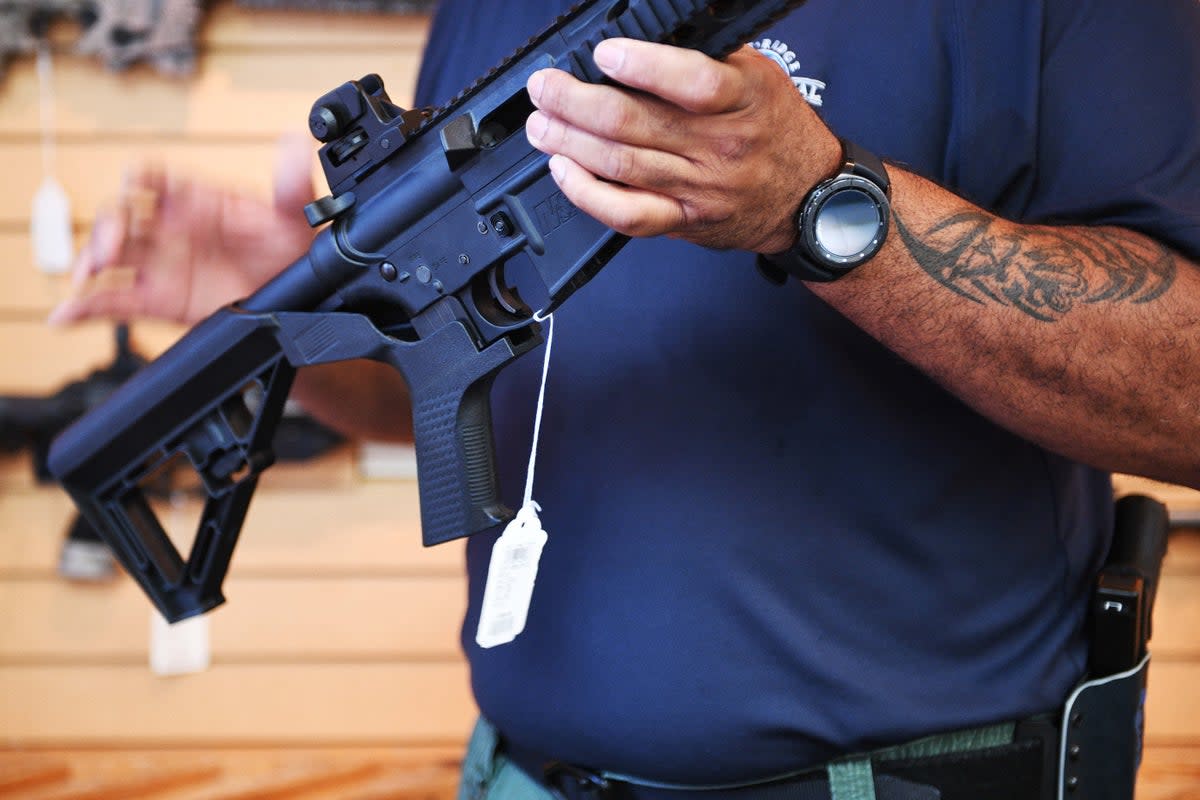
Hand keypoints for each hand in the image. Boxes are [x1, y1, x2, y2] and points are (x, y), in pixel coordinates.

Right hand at [49, 132, 317, 326]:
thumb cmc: (293, 253)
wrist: (300, 304)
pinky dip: (85, 307)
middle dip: (108, 226)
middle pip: (124, 215)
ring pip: (111, 255)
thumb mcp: (296, 218)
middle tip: (110, 249)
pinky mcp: (160, 299)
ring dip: (90, 261)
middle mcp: (173, 228)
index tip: (136, 178)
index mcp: (198, 200)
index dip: (143, 175)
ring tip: (86, 277)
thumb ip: (292, 183)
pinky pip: (114, 300)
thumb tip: (293, 143)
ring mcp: (163, 263)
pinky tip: (66, 315)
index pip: (159, 177)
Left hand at [524, 38, 840, 252]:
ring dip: (569, 141)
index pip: (694, 83)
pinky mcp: (683, 220)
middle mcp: (720, 146)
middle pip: (635, 124)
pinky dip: (587, 194)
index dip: (643, 66)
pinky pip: (627, 214)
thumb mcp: (758, 76)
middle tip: (545, 88)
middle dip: (576, 102)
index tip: (605, 53)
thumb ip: (707, 56)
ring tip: (540, 123)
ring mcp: (699, 187)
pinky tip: (562, 170)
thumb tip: (647, 29)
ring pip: (621, 165)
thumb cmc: (775, 129)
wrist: (806, 196)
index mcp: (744, 99)